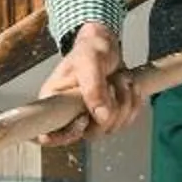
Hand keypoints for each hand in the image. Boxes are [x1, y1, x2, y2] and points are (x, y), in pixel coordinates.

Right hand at [39, 23, 143, 143]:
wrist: (106, 45)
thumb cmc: (90, 48)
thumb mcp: (90, 62)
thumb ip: (93, 88)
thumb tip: (101, 116)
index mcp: (53, 102)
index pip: (48, 136)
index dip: (68, 134)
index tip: (84, 117)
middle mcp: (68, 113)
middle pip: (90, 133)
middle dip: (110, 110)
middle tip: (112, 84)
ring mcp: (89, 117)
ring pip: (111, 128)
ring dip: (124, 102)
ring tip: (120, 78)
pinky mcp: (107, 116)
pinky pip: (126, 122)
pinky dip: (133, 103)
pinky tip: (127, 85)